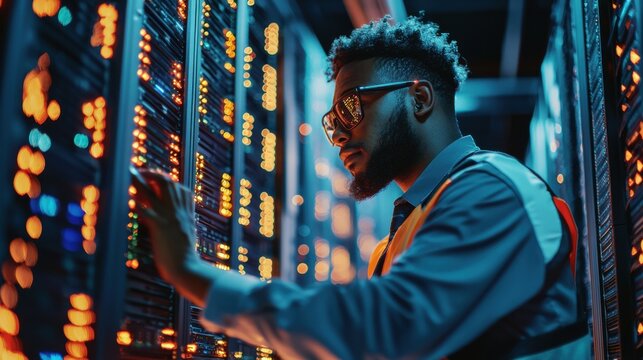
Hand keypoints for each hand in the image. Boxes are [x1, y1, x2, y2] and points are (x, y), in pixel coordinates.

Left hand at [130, 167, 197, 284]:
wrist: (188, 269)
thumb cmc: (186, 258)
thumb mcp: (188, 237)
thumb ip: (183, 226)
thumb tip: (177, 223)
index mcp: (187, 215)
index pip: (182, 189)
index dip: (169, 181)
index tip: (158, 179)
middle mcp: (179, 212)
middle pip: (169, 183)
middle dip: (154, 175)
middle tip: (140, 172)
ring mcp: (170, 218)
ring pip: (157, 190)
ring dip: (141, 180)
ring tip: (130, 173)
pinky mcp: (160, 227)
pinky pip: (146, 209)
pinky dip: (136, 202)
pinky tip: (127, 197)